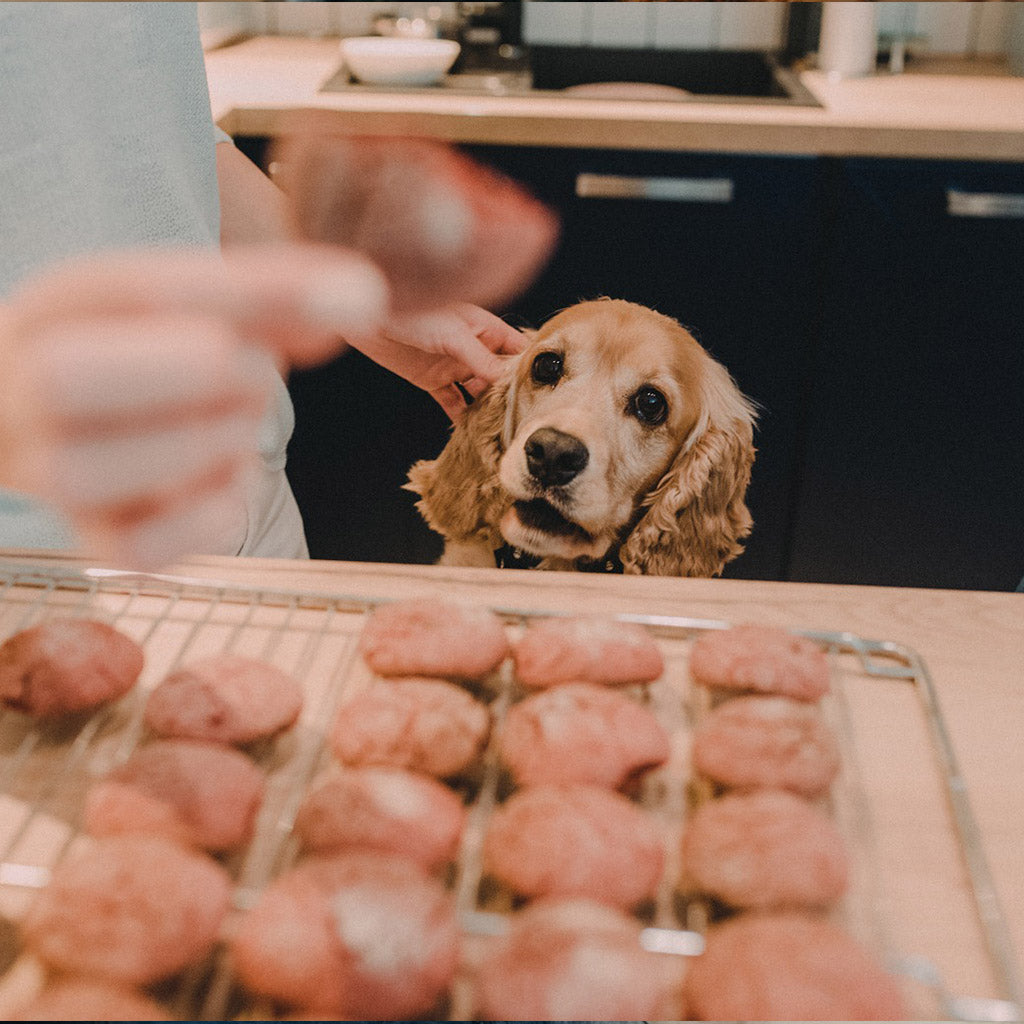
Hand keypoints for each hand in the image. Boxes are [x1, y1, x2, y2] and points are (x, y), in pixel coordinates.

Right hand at [0, 245, 388, 568]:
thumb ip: (278, 297)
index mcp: (54, 309)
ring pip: (99, 472)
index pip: (136, 289)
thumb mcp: (205, 308)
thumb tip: (364, 297)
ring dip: (215, 444)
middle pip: (72, 379)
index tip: (356, 299)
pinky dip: (209, 516)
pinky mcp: (92, 541)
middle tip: (258, 374)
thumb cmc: (155, 354)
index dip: (255, 295)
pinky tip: (226, 485)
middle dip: (207, 373)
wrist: (81, 417)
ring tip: (238, 425)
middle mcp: (23, 391)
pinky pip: (138, 547)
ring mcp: (47, 474)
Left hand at [350, 303, 528, 419]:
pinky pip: (452, 401)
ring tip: (499, 431)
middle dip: (510, 396)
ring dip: (487, 409)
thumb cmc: (414, 312)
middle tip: (522, 421)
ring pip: (478, 392)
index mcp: (484, 329)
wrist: (368, 316)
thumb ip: (481, 359)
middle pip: (500, 376)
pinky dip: (461, 416)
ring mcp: (453, 365)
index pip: (517, 350)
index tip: (543, 392)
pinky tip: (471, 432)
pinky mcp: (432, 380)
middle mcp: (472, 348)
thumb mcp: (454, 335)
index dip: (529, 369)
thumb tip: (507, 381)